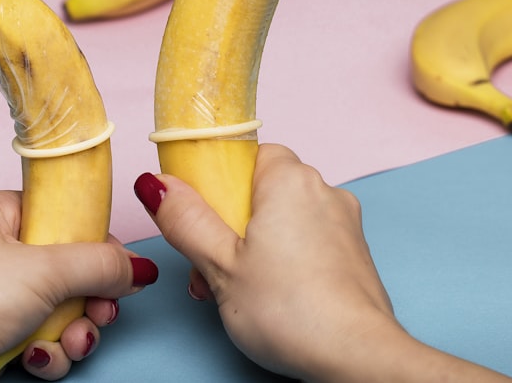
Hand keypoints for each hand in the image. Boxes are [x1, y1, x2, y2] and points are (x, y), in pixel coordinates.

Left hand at [0, 190, 158, 382]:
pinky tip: (37, 358)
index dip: (92, 240)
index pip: (59, 213)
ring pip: (56, 306)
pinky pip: (37, 334)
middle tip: (100, 310)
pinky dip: (47, 350)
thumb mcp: (44, 271)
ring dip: (72, 329)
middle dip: (88, 297)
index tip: (116, 266)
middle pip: (65, 266)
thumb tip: (138, 267)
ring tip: (71, 341)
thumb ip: (101, 264)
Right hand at [136, 143, 511, 382]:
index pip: (246, 154)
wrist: (356, 358)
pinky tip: (270, 295)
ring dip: (253, 246)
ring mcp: (344, 223)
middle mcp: (323, 190)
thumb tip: (155, 185)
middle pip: (261, 190)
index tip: (198, 214)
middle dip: (229, 225)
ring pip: (284, 219)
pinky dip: (284, 260)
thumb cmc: (291, 310)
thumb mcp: (218, 264)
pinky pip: (308, 241)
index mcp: (290, 178)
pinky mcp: (354, 254)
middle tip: (208, 264)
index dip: (217, 182)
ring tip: (234, 289)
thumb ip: (184, 219)